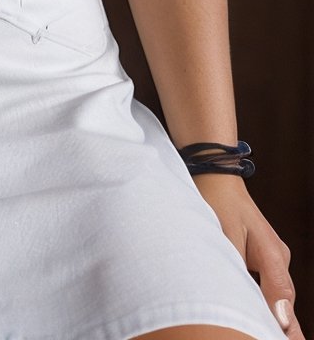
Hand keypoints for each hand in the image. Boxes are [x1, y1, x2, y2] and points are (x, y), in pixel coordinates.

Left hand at [195, 176, 303, 338]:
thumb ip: (238, 269)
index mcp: (273, 254)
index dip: (283, 325)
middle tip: (264, 339)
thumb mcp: (224, 236)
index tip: (282, 338)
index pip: (283, 300)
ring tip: (262, 335)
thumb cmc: (216, 201)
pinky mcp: (263, 256)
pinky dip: (264, 303)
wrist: (214, 175)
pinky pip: (268, 286)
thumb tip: (251, 302)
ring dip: (271, 316)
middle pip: (284, 302)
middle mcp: (279, 258)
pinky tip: (259, 319)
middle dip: (280, 327)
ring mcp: (273, 257)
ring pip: (277, 295)